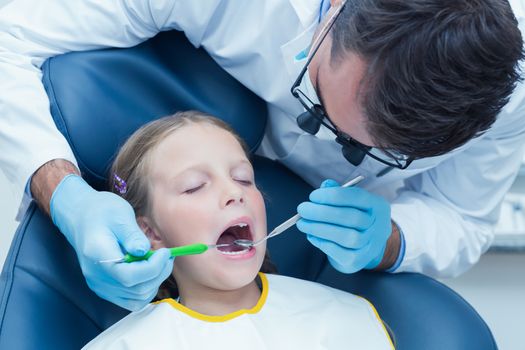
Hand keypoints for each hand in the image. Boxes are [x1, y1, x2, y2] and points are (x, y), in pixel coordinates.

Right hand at [50, 174, 173, 310]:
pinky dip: (145, 289)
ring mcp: (100, 285)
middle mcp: (97, 276)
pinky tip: (149, 271)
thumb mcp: (119, 215)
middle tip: (166, 255)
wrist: (80, 217)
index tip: (165, 252)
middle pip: (136, 289)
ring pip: (136, 299)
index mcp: (98, 256)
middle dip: (158, 273)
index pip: (129, 276)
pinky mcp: (105, 288)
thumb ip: (132, 235)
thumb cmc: (101, 211)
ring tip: (158, 262)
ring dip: (154, 282)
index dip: (153, 267)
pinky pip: (130, 300)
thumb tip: (145, 252)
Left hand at [297, 179, 390, 272]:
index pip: (357, 197)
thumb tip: (326, 185)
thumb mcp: (350, 203)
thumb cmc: (353, 219)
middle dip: (322, 212)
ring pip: (347, 236)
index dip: (333, 195)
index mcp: (377, 206)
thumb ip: (338, 192)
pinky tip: (311, 235)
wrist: (365, 246)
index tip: (313, 196)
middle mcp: (377, 226)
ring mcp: (370, 245)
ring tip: (303, 223)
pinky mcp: (358, 261)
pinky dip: (323, 243)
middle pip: (351, 217)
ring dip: (319, 228)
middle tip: (303, 210)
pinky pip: (340, 253)